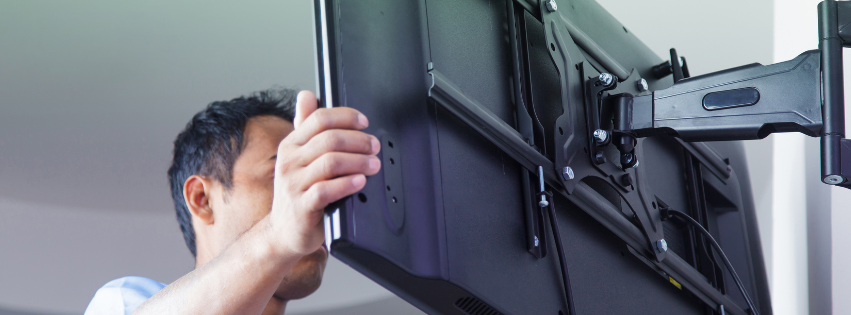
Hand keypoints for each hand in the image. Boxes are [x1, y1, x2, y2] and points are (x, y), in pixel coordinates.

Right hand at [268, 91, 380, 255]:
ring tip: (374, 165)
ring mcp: (293, 184)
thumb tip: (307, 95)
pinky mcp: (301, 207)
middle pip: (329, 139)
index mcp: (291, 145)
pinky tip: (360, 182)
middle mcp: (289, 161)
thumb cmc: (298, 193)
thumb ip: (305, 127)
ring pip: (331, 162)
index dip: (346, 117)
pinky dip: (347, 184)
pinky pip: (327, 190)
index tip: (365, 122)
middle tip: (375, 146)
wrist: (284, 231)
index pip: (318, 119)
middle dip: (358, 140)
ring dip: (358, 161)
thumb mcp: (298, 158)